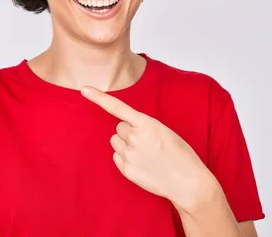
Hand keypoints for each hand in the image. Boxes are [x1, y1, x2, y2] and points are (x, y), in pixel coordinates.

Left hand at [81, 86, 215, 211]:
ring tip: (144, 154)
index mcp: (146, 124)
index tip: (84, 89)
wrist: (187, 182)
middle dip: (128, 133)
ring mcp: (129, 154)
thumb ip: (143, 126)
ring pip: (116, 142)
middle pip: (119, 128)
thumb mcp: (164, 131)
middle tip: (146, 142)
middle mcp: (134, 137)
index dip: (99, 97)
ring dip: (125, 145)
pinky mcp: (126, 170)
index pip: (118, 107)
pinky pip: (116, 157)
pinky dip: (125, 159)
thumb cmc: (180, 154)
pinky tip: (142, 164)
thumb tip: (124, 128)